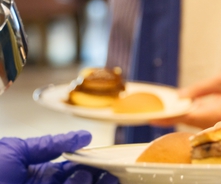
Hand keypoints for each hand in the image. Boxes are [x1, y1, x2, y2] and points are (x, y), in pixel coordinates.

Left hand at [0, 131, 117, 183]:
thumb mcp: (14, 151)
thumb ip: (49, 144)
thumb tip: (82, 137)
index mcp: (37, 173)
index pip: (72, 168)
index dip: (90, 163)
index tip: (106, 158)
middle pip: (79, 182)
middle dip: (96, 176)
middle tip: (110, 170)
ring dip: (87, 183)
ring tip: (90, 174)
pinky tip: (82, 180)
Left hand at [150, 73, 220, 128]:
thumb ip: (200, 88)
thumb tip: (180, 96)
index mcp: (213, 112)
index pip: (184, 116)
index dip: (167, 117)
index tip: (152, 117)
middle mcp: (211, 121)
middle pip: (184, 119)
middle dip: (169, 113)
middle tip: (152, 107)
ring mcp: (212, 122)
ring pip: (190, 119)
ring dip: (178, 111)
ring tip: (164, 103)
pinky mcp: (214, 121)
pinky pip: (196, 117)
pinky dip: (187, 111)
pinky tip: (180, 104)